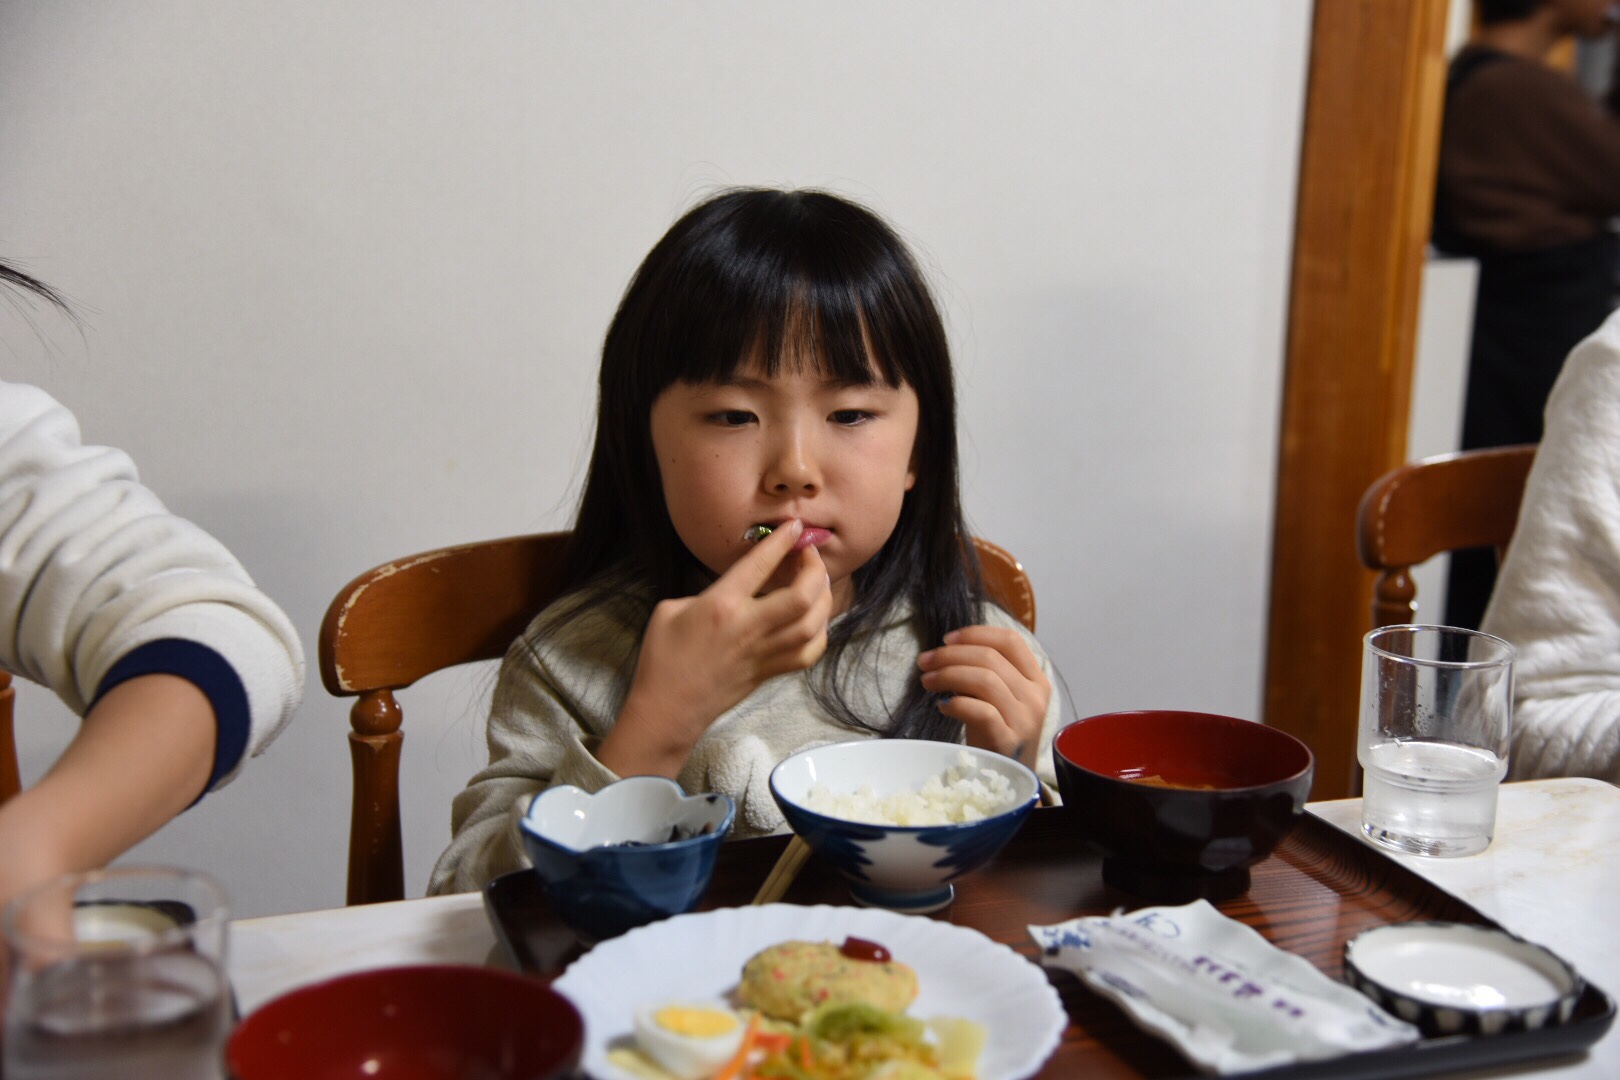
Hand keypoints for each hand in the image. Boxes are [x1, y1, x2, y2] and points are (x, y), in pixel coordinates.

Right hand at [597, 519, 832, 776]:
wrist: (668, 709)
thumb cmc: (662, 658)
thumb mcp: (671, 610)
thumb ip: (707, 592)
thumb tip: (734, 588)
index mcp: (721, 606)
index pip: (760, 565)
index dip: (782, 541)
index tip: (795, 526)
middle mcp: (749, 628)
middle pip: (802, 596)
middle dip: (815, 569)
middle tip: (809, 554)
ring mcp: (763, 653)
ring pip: (812, 624)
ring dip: (823, 597)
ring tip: (818, 580)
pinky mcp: (769, 672)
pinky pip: (809, 653)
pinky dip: (820, 632)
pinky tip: (815, 618)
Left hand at [917, 625, 1049, 769]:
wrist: (1010, 779)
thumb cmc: (997, 734)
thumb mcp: (999, 698)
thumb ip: (986, 673)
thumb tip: (946, 651)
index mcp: (1036, 680)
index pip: (1010, 641)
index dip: (975, 634)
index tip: (946, 639)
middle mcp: (1035, 697)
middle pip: (991, 657)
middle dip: (950, 655)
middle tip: (924, 662)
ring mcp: (1025, 719)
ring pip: (985, 680)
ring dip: (948, 675)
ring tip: (927, 682)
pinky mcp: (1008, 741)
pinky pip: (981, 711)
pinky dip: (956, 703)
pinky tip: (942, 706)